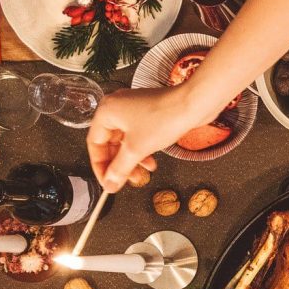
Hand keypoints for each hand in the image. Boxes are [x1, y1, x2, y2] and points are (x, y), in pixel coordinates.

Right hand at [86, 84, 214, 191]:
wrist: (193, 104)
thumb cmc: (164, 118)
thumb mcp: (136, 149)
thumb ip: (120, 169)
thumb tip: (109, 184)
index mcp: (106, 111)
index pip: (95, 143)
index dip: (100, 166)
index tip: (107, 182)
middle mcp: (117, 108)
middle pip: (110, 143)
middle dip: (119, 164)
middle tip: (125, 181)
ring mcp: (134, 109)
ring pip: (125, 141)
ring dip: (132, 160)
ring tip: (141, 176)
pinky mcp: (149, 113)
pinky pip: (138, 135)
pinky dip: (142, 150)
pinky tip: (152, 163)